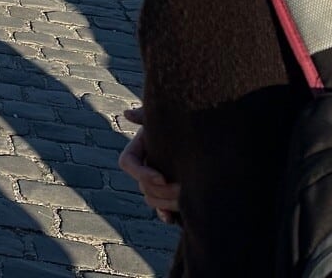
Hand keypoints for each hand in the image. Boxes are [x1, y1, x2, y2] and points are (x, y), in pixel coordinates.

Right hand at [117, 104, 180, 223]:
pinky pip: (160, 209)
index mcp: (139, 148)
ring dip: (166, 202)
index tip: (161, 177)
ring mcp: (157, 181)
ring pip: (151, 198)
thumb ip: (147, 116)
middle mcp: (145, 166)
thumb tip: (128, 113)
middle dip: (161, 190)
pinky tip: (172, 219)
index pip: (127, 163)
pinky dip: (164, 214)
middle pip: (142, 185)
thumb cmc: (181, 117)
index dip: (141, 172)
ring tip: (187, 197)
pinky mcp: (169, 192)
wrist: (203, 132)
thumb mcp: (163, 117)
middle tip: (182, 189)